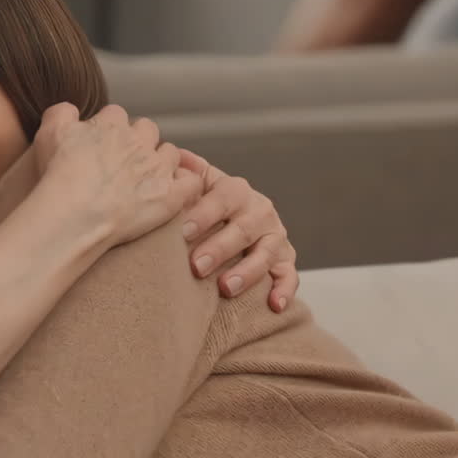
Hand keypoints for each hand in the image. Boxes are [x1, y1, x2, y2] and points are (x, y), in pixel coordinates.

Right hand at [31, 103, 203, 251]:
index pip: (115, 116)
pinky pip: (191, 182)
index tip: (99, 146)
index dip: (107, 130)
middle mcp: (139, 140)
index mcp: (112, 124)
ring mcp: (157, 167)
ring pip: (170, 152)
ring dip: (161, 161)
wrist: (75, 214)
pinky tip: (172, 192)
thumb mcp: (49, 132)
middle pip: (147, 129)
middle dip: (138, 141)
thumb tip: (71, 111)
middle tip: (122, 162)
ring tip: (146, 179)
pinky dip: (185, 184)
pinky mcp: (170, 195)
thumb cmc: (59, 175)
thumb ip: (62, 113)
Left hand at [178, 149, 298, 311]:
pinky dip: (285, 289)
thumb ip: (183, 171)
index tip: (182, 231)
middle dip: (219, 248)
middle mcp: (259, 210)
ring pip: (267, 253)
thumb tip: (168, 153)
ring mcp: (274, 236)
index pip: (221, 199)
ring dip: (247, 271)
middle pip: (243, 229)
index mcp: (235, 190)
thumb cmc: (206, 202)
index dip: (203, 214)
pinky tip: (274, 305)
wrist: (233, 216)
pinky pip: (290, 275)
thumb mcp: (196, 183)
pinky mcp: (285, 259)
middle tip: (196, 266)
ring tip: (225, 287)